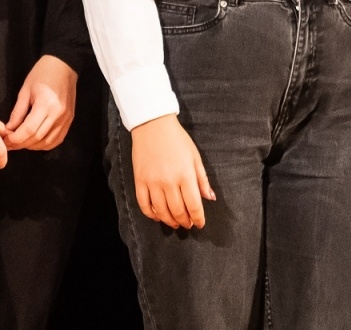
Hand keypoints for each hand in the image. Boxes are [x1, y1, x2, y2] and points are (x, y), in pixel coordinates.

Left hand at [6, 55, 77, 151]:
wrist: (64, 65)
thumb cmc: (42, 73)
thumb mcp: (25, 90)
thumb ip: (17, 112)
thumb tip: (9, 130)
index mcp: (46, 104)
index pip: (29, 130)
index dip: (15, 139)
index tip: (5, 140)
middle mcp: (58, 114)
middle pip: (37, 138)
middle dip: (21, 144)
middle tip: (9, 144)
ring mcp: (66, 119)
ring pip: (47, 142)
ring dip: (32, 146)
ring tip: (20, 142)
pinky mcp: (69, 120)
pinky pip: (57, 140)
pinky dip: (44, 144)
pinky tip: (35, 141)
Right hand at [130, 114, 215, 229]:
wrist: (153, 125)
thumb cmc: (177, 139)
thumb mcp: (195, 156)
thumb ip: (202, 179)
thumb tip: (211, 198)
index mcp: (185, 175)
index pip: (193, 205)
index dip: (198, 218)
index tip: (200, 223)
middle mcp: (169, 181)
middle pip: (178, 211)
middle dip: (185, 221)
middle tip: (188, 224)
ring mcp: (152, 182)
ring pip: (161, 211)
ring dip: (170, 221)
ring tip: (175, 224)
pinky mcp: (139, 181)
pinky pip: (144, 205)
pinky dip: (151, 214)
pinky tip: (157, 216)